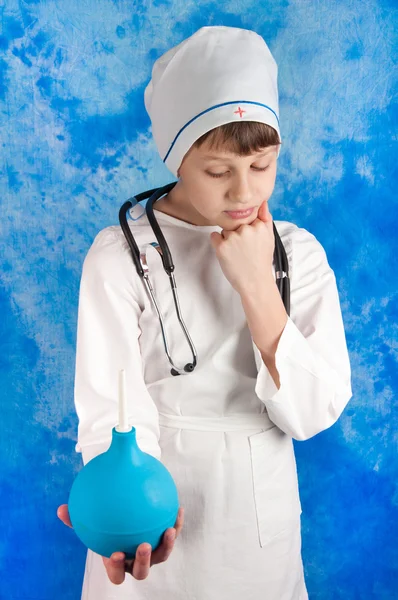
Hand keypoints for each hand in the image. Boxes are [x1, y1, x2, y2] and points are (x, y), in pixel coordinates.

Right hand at [57, 504, 183, 583]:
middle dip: (143, 561)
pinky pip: (172, 534)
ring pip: (161, 556)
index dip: (116, 568)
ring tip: (168, 530)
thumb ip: (77, 518)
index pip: (116, 574)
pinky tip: (178, 508)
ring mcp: (152, 554)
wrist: (125, 517)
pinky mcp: (164, 541)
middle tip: (143, 545)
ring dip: (167, 546)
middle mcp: (135, 561)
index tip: (115, 553)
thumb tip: (61, 509)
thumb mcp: (90, 521)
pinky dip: (176, 524)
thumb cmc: (104, 524)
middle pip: (141, 571)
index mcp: (117, 560)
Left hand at [210, 200, 274, 294]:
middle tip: (245, 249)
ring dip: (227, 239)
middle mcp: (245, 229)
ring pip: (224, 230)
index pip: (246, 217)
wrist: (255, 282)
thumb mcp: (269, 237)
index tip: (251, 241)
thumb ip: (265, 218)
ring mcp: (233, 238)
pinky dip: (218, 243)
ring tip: (238, 253)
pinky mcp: (221, 247)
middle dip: (237, 233)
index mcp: (258, 225)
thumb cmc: (261, 260)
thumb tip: (262, 202)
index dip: (247, 228)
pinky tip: (228, 254)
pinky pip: (214, 236)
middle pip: (234, 223)